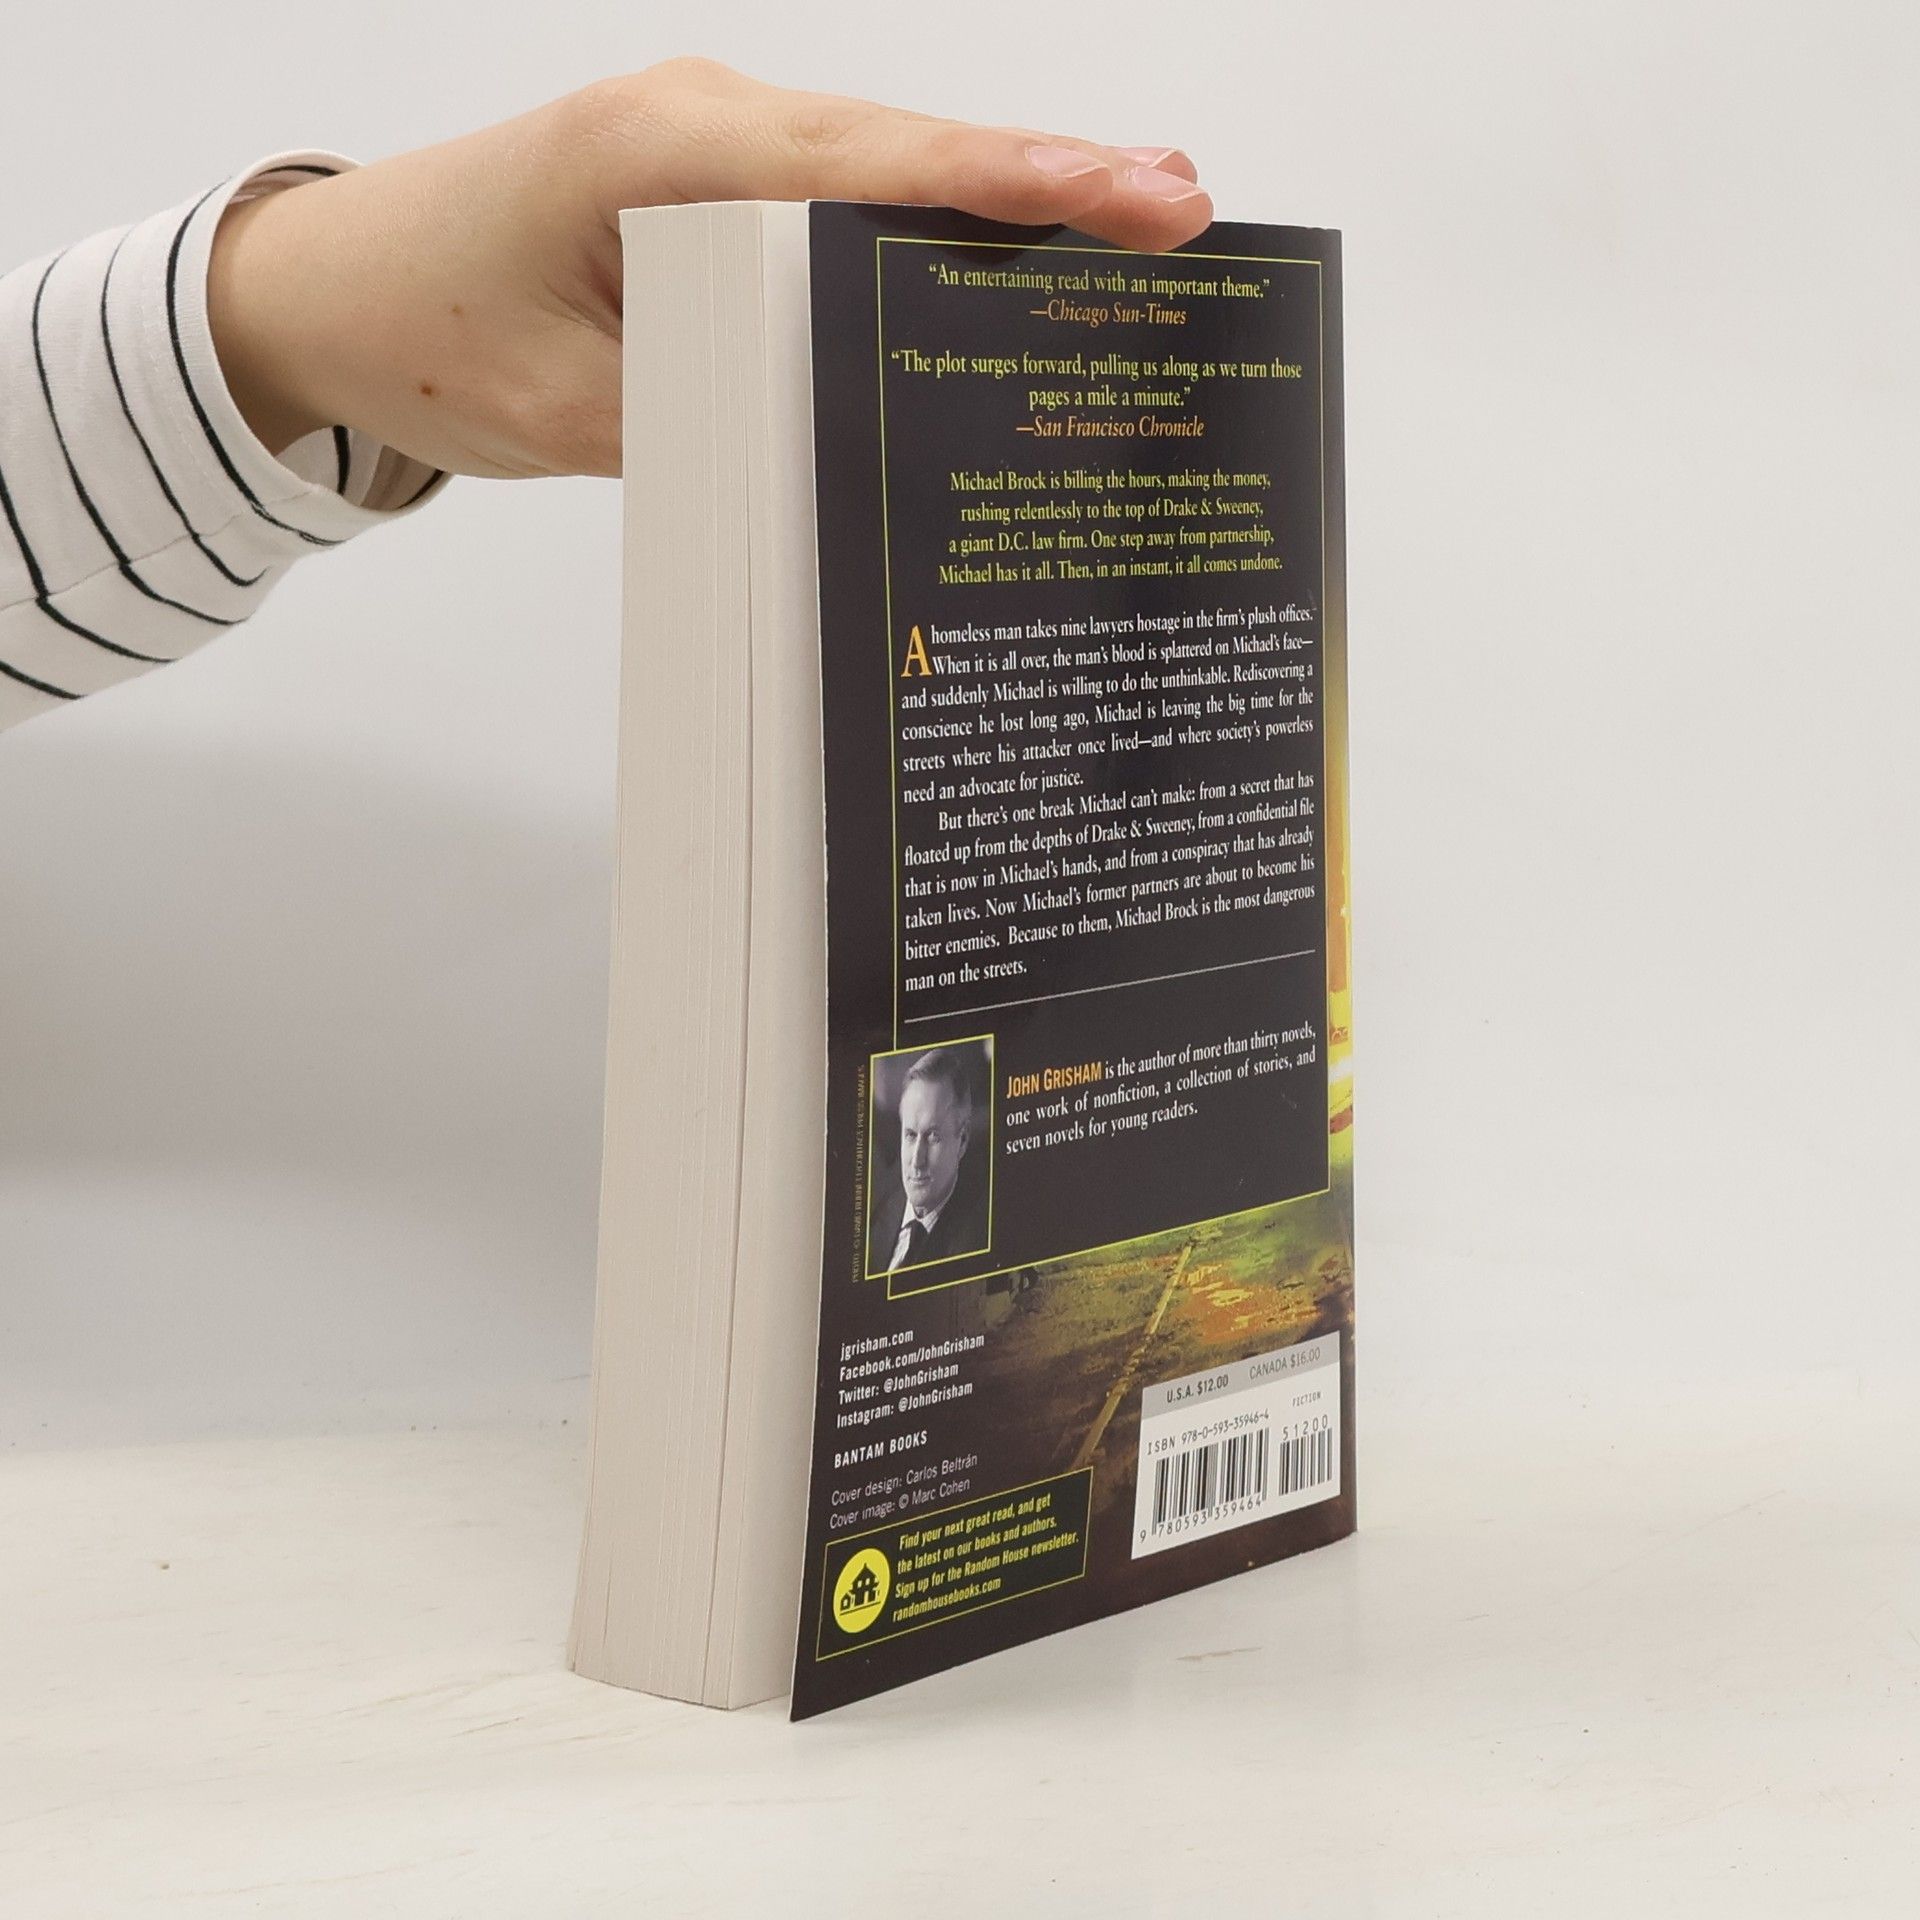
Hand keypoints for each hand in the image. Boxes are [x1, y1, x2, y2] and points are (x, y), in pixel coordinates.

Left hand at [207, 59, 1213, 479]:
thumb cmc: (424, 334)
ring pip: (883, 167)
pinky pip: (834, 199)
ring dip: (999, 199)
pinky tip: (996, 252)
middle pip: (907, 150)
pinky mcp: (704, 185)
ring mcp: (706, 142)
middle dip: (1050, 182)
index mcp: (664, 154)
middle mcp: (701, 121)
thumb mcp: (577, 412)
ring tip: (1129, 228)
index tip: (1140, 198)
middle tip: (1184, 212)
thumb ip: (718, 416)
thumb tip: (853, 435)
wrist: (322, 293)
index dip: (1019, 187)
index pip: (876, 168)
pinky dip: (924, 223)